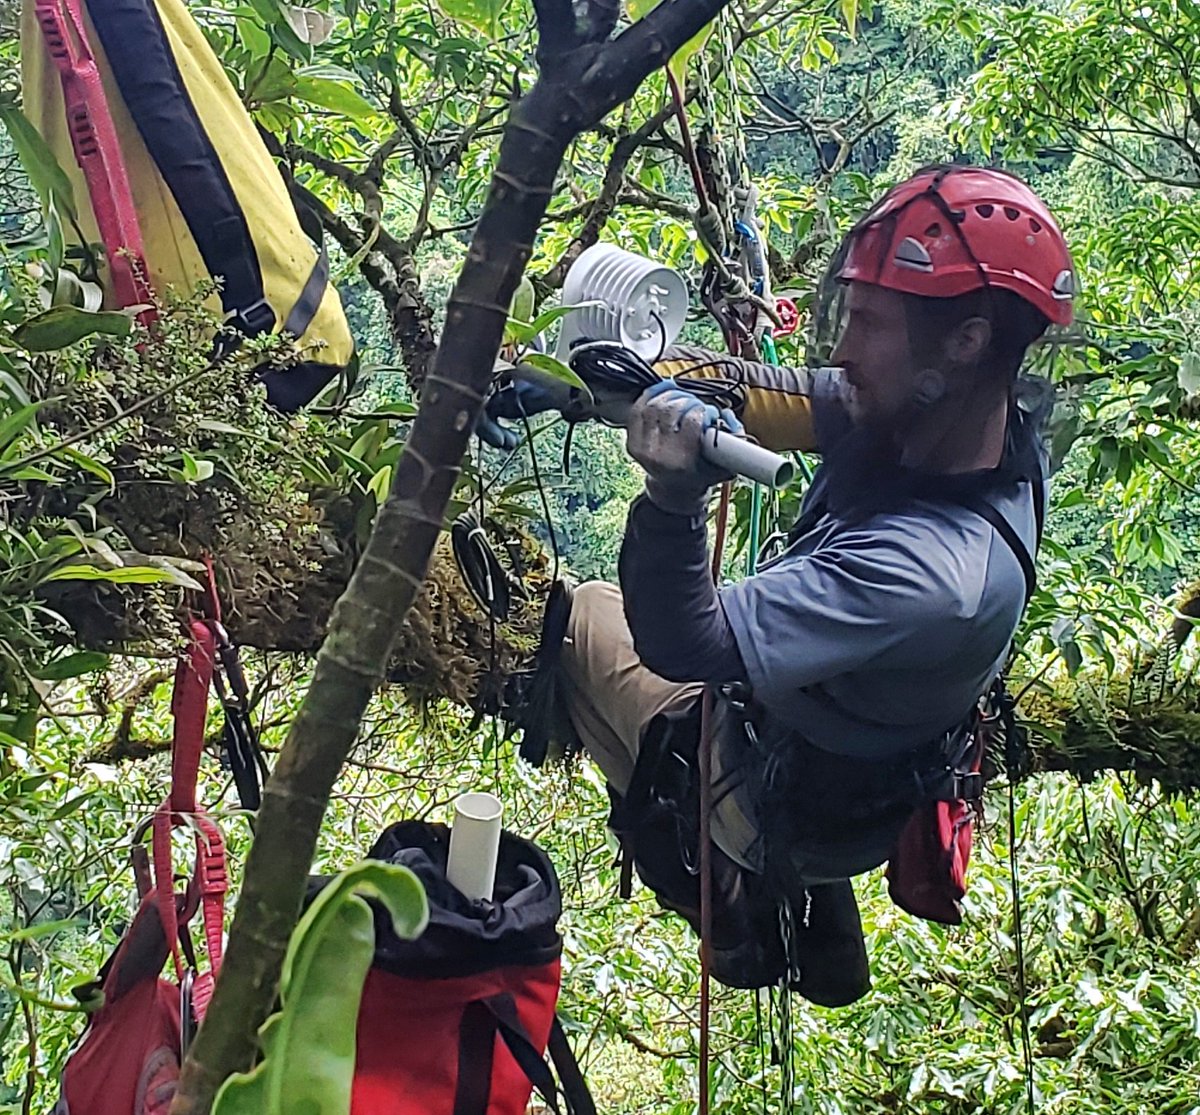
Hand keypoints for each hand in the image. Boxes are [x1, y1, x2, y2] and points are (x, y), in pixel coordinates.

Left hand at [626, 381, 741, 515]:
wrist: (673, 490)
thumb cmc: (700, 474)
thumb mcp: (726, 464)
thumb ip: (736, 440)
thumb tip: (726, 415)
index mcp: (682, 462)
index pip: (691, 421)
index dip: (704, 411)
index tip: (711, 412)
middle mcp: (658, 455)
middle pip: (671, 410)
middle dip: (688, 401)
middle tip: (697, 404)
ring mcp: (642, 448)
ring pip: (654, 406)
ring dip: (671, 395)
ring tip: (684, 398)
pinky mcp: (631, 441)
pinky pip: (638, 409)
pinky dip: (652, 395)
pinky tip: (665, 390)